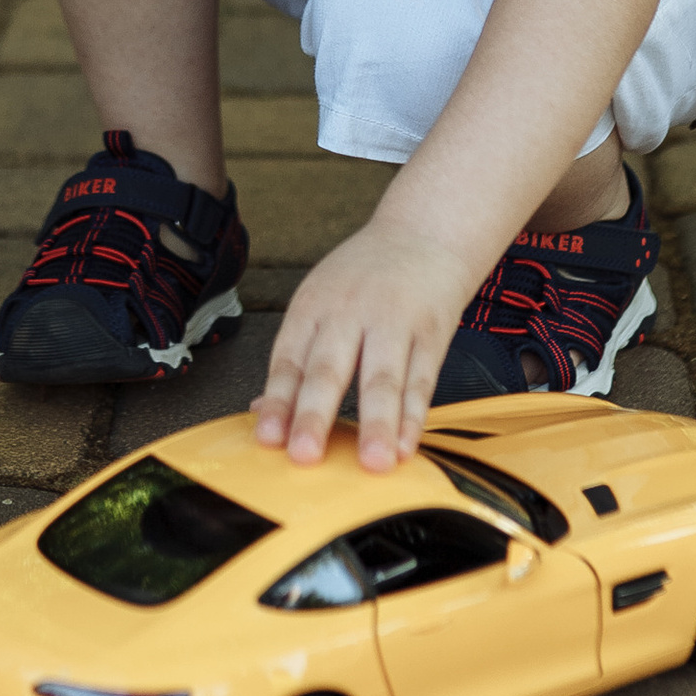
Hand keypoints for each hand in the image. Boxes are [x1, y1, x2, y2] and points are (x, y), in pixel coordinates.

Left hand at [253, 214, 469, 475]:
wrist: (425, 233)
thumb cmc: (365, 277)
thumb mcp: (319, 302)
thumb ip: (295, 358)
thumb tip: (263, 412)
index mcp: (313, 307)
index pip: (289, 360)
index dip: (277, 401)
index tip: (268, 439)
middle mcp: (350, 313)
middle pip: (329, 369)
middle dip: (315, 415)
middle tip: (305, 454)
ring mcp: (394, 323)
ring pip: (383, 379)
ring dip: (377, 424)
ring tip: (373, 462)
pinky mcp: (433, 334)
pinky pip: (423, 380)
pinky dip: (414, 418)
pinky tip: (406, 445)